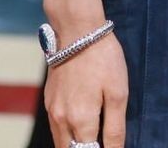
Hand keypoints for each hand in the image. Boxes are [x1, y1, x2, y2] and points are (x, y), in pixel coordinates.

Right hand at [44, 31, 127, 147]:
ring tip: (95, 138)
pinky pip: (56, 128)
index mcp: (81, 120)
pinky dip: (68, 134)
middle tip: (103, 142)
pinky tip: (82, 128)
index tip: (111, 146)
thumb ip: (115, 128)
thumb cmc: (103, 59)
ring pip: (62, 142)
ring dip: (76, 145)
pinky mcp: (48, 100)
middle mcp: (61, 119)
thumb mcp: (118, 93)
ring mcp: (52, 110)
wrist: (77, 31)